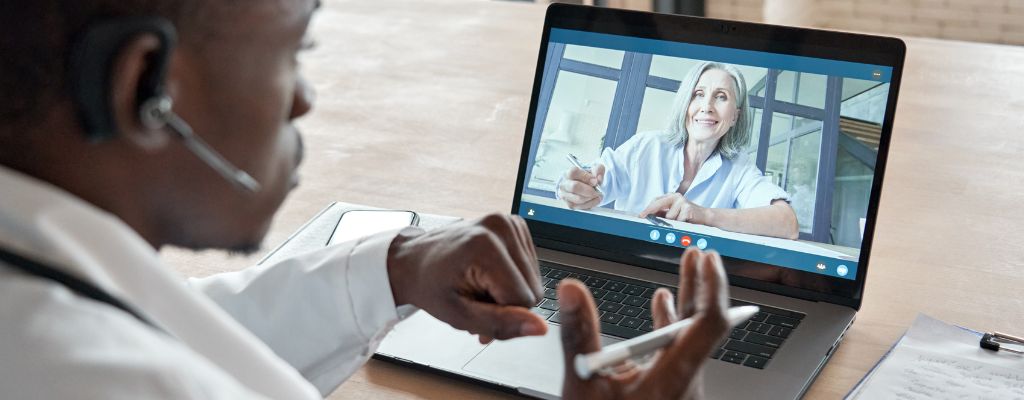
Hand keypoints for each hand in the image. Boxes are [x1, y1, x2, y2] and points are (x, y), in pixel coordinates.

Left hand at [386, 213, 547, 342]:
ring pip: (534, 281)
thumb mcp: (459, 315)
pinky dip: (512, 277)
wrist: (415, 260)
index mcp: (485, 246)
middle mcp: (501, 227)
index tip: (477, 310)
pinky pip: (530, 267)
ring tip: (480, 286)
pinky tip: (489, 274)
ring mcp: (510, 222)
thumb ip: (501, 323)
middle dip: (507, 304)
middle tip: (476, 300)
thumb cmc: (429, 284)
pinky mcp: (515, 225)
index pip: (524, 300)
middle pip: (533, 290)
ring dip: (509, 291)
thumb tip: (539, 327)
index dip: (503, 315)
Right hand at [558, 163, 605, 209]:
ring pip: (579, 199)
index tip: (595, 181)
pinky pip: (581, 207)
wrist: (586, 187)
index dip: (585, 177)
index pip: (573, 173)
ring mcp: (565, 196)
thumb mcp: (595, 169)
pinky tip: (594, 199)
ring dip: (592, 198)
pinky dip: (591, 204)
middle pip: (574, 187)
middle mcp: (564, 185)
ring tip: (598, 195)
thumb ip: (598, 170)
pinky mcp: (570, 205)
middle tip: (597, 191)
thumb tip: (598, 178)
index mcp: (568, 173)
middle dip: (589, 190)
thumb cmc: (588, 178)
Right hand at [558, 248, 729, 399]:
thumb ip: (578, 334)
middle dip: (703, 284)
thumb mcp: (583, 382)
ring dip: (689, 298)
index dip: (713, 288)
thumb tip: (572, 291)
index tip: (708, 262)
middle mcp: (684, 380)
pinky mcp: (668, 387)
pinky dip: (671, 321)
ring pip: (692, 335)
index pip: (709, 324)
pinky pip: (679, 348)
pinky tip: (661, 302)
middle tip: (702, 254)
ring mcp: (679, 384)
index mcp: (673, 378)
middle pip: (704, 324)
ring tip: (690, 266)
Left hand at [639, 193, 707, 223]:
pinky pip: (678, 220)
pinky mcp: (688, 208)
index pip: (656, 200)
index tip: (641, 215)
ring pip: (669, 216)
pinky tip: (685, 221)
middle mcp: (676, 197)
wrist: (705, 216)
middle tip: (643, 217)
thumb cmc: (688, 215)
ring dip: (672, 222)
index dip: (648, 208)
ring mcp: (682, 201)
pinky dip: (680, 224)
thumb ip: (663, 213)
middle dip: (650, 211)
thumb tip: (649, 216)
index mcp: (671, 197)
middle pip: (658, 203)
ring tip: (680, 221)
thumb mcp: (674, 213)